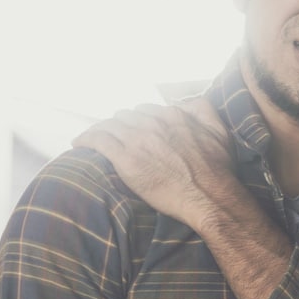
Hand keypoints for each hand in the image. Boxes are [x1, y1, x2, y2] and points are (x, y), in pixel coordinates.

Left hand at [73, 98, 236, 228]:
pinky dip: (86, 139)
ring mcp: (139, 140)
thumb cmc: (217, 170)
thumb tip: (189, 102)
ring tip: (94, 137)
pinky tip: (79, 143)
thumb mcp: (220, 132)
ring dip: (100, 129)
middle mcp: (154, 124)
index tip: (135, 128)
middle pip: (125, 116)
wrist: (210, 196)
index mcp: (174, 116)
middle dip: (119, 123)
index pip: (146, 110)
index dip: (138, 119)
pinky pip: (98, 140)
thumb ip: (204, 111)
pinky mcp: (126, 159)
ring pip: (109, 125)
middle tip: (114, 135)